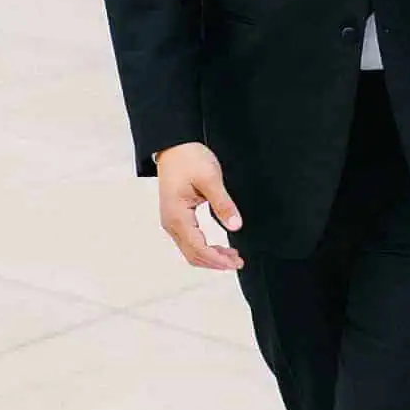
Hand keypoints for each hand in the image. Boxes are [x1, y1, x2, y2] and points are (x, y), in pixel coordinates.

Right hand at [155, 141, 244, 270]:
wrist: (174, 147)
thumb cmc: (188, 159)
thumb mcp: (210, 180)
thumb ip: (223, 205)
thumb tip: (235, 226)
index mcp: (177, 216)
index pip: (198, 248)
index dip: (217, 259)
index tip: (235, 262)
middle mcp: (171, 223)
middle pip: (193, 255)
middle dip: (216, 262)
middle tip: (238, 262)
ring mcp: (172, 221)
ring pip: (190, 250)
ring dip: (211, 257)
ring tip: (232, 256)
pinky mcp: (176, 218)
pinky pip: (189, 241)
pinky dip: (205, 248)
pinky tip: (219, 247)